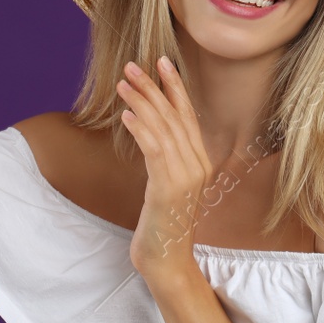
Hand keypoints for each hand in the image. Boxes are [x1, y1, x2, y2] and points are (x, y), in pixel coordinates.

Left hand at [116, 57, 213, 279]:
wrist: (167, 261)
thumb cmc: (162, 224)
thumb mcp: (165, 186)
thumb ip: (165, 159)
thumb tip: (150, 129)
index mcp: (200, 162)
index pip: (188, 115)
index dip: (175, 87)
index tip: (161, 62)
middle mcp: (198, 165)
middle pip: (175, 117)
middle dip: (153, 88)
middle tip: (132, 66)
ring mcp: (186, 177)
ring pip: (163, 129)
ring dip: (141, 103)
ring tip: (122, 83)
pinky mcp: (169, 189)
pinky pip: (155, 151)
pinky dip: (141, 129)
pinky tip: (126, 114)